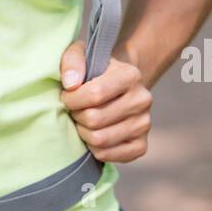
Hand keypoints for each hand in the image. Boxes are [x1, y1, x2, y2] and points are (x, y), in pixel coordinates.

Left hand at [58, 38, 152, 161]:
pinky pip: (110, 156)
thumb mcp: (82, 54)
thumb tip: (71, 84)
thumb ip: (73, 61)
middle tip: (75, 110)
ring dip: (83, 133)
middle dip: (76, 116)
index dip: (72, 99)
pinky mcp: (141, 145)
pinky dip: (95, 149)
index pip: (95, 94)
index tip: (67, 96)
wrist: (117, 86)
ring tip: (83, 121)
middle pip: (95, 119)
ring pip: (100, 140)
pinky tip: (93, 135)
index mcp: (130, 75)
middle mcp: (142, 100)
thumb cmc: (94, 70)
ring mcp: (144, 124)